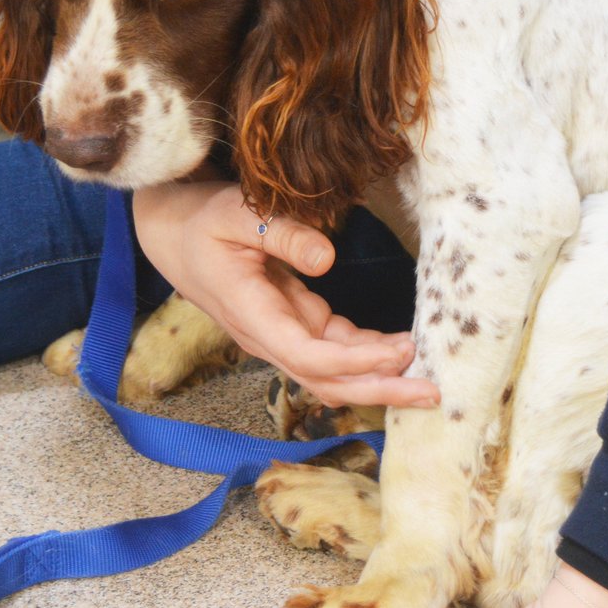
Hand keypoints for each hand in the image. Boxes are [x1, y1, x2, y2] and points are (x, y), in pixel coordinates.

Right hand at [132, 181, 439, 408]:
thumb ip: (282, 235)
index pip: (307, 355)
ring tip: (427, 376)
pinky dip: (369, 354)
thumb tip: (328, 258)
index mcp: (251, 314)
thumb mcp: (237, 214)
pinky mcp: (295, 324)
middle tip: (433, 393)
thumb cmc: (204, 222)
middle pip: (327, 381)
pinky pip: (335, 350)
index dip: (355, 362)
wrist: (175, 237)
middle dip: (380, 389)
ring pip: (334, 374)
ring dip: (379, 378)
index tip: (400, 352)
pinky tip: (403, 348)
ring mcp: (282, 335)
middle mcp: (268, 337)